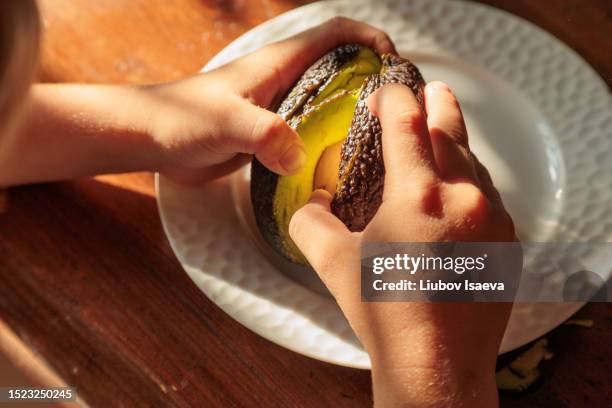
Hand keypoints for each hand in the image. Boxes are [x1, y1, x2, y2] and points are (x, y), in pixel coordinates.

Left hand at [145, 17, 395, 182]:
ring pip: (329, 103)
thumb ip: (263, 134)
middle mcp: (285, 81)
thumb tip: (298, 159)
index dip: (369, 38)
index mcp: (279, 64)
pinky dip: (330, 143)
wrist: (154, 138)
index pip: (335, 34)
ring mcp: (280, 108)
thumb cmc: (183, 118)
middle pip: (341, 68)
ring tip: (379, 142)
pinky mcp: (272, 135)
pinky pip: (311, 133)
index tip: (394, 62)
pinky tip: (341, 166)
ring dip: (354, 115)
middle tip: (397, 112)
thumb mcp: (225, 122)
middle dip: (373, 80)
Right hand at [289, 82, 515, 406]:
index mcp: (418, 194)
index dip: (393, 96)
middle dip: (436, 102)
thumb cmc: (383, 312)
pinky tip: (453, 194)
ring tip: (436, 143)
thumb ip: (309, 220)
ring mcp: (492, 218)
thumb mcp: (330, 262)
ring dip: (453, 145)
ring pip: (474, 161)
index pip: (407, 119)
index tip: (383, 93)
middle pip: (452, 126)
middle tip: (427, 91)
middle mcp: (463, 197)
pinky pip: (489, 194)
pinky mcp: (507, 240)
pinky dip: (469, 181)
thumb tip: (313, 202)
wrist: (435, 364)